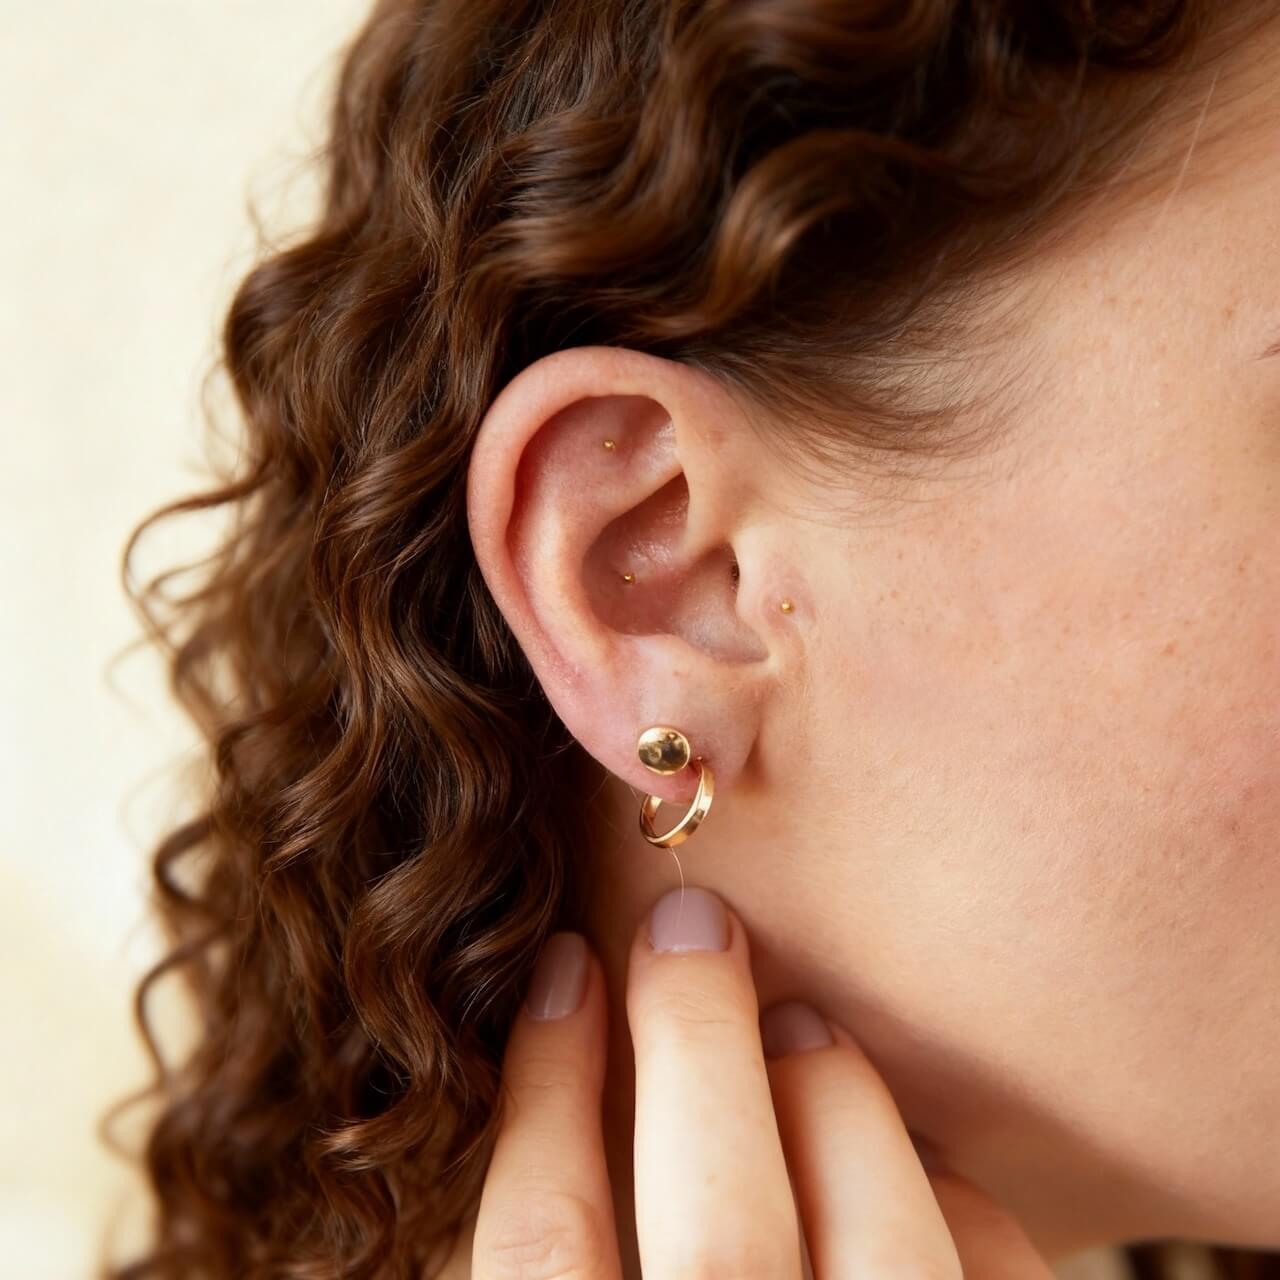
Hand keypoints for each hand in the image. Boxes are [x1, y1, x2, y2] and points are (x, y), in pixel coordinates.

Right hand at [469, 884, 1053, 1277]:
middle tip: (690, 923)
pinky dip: (949, 1193)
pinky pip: (987, 1278)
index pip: (542, 1252)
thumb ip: (565, 1237)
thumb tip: (559, 1046)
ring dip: (833, 1103)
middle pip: (719, 1237)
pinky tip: (907, 1154)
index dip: (543, 1086)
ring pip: (873, 1255)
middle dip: (696, 1046)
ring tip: (802, 1020)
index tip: (563, 967)